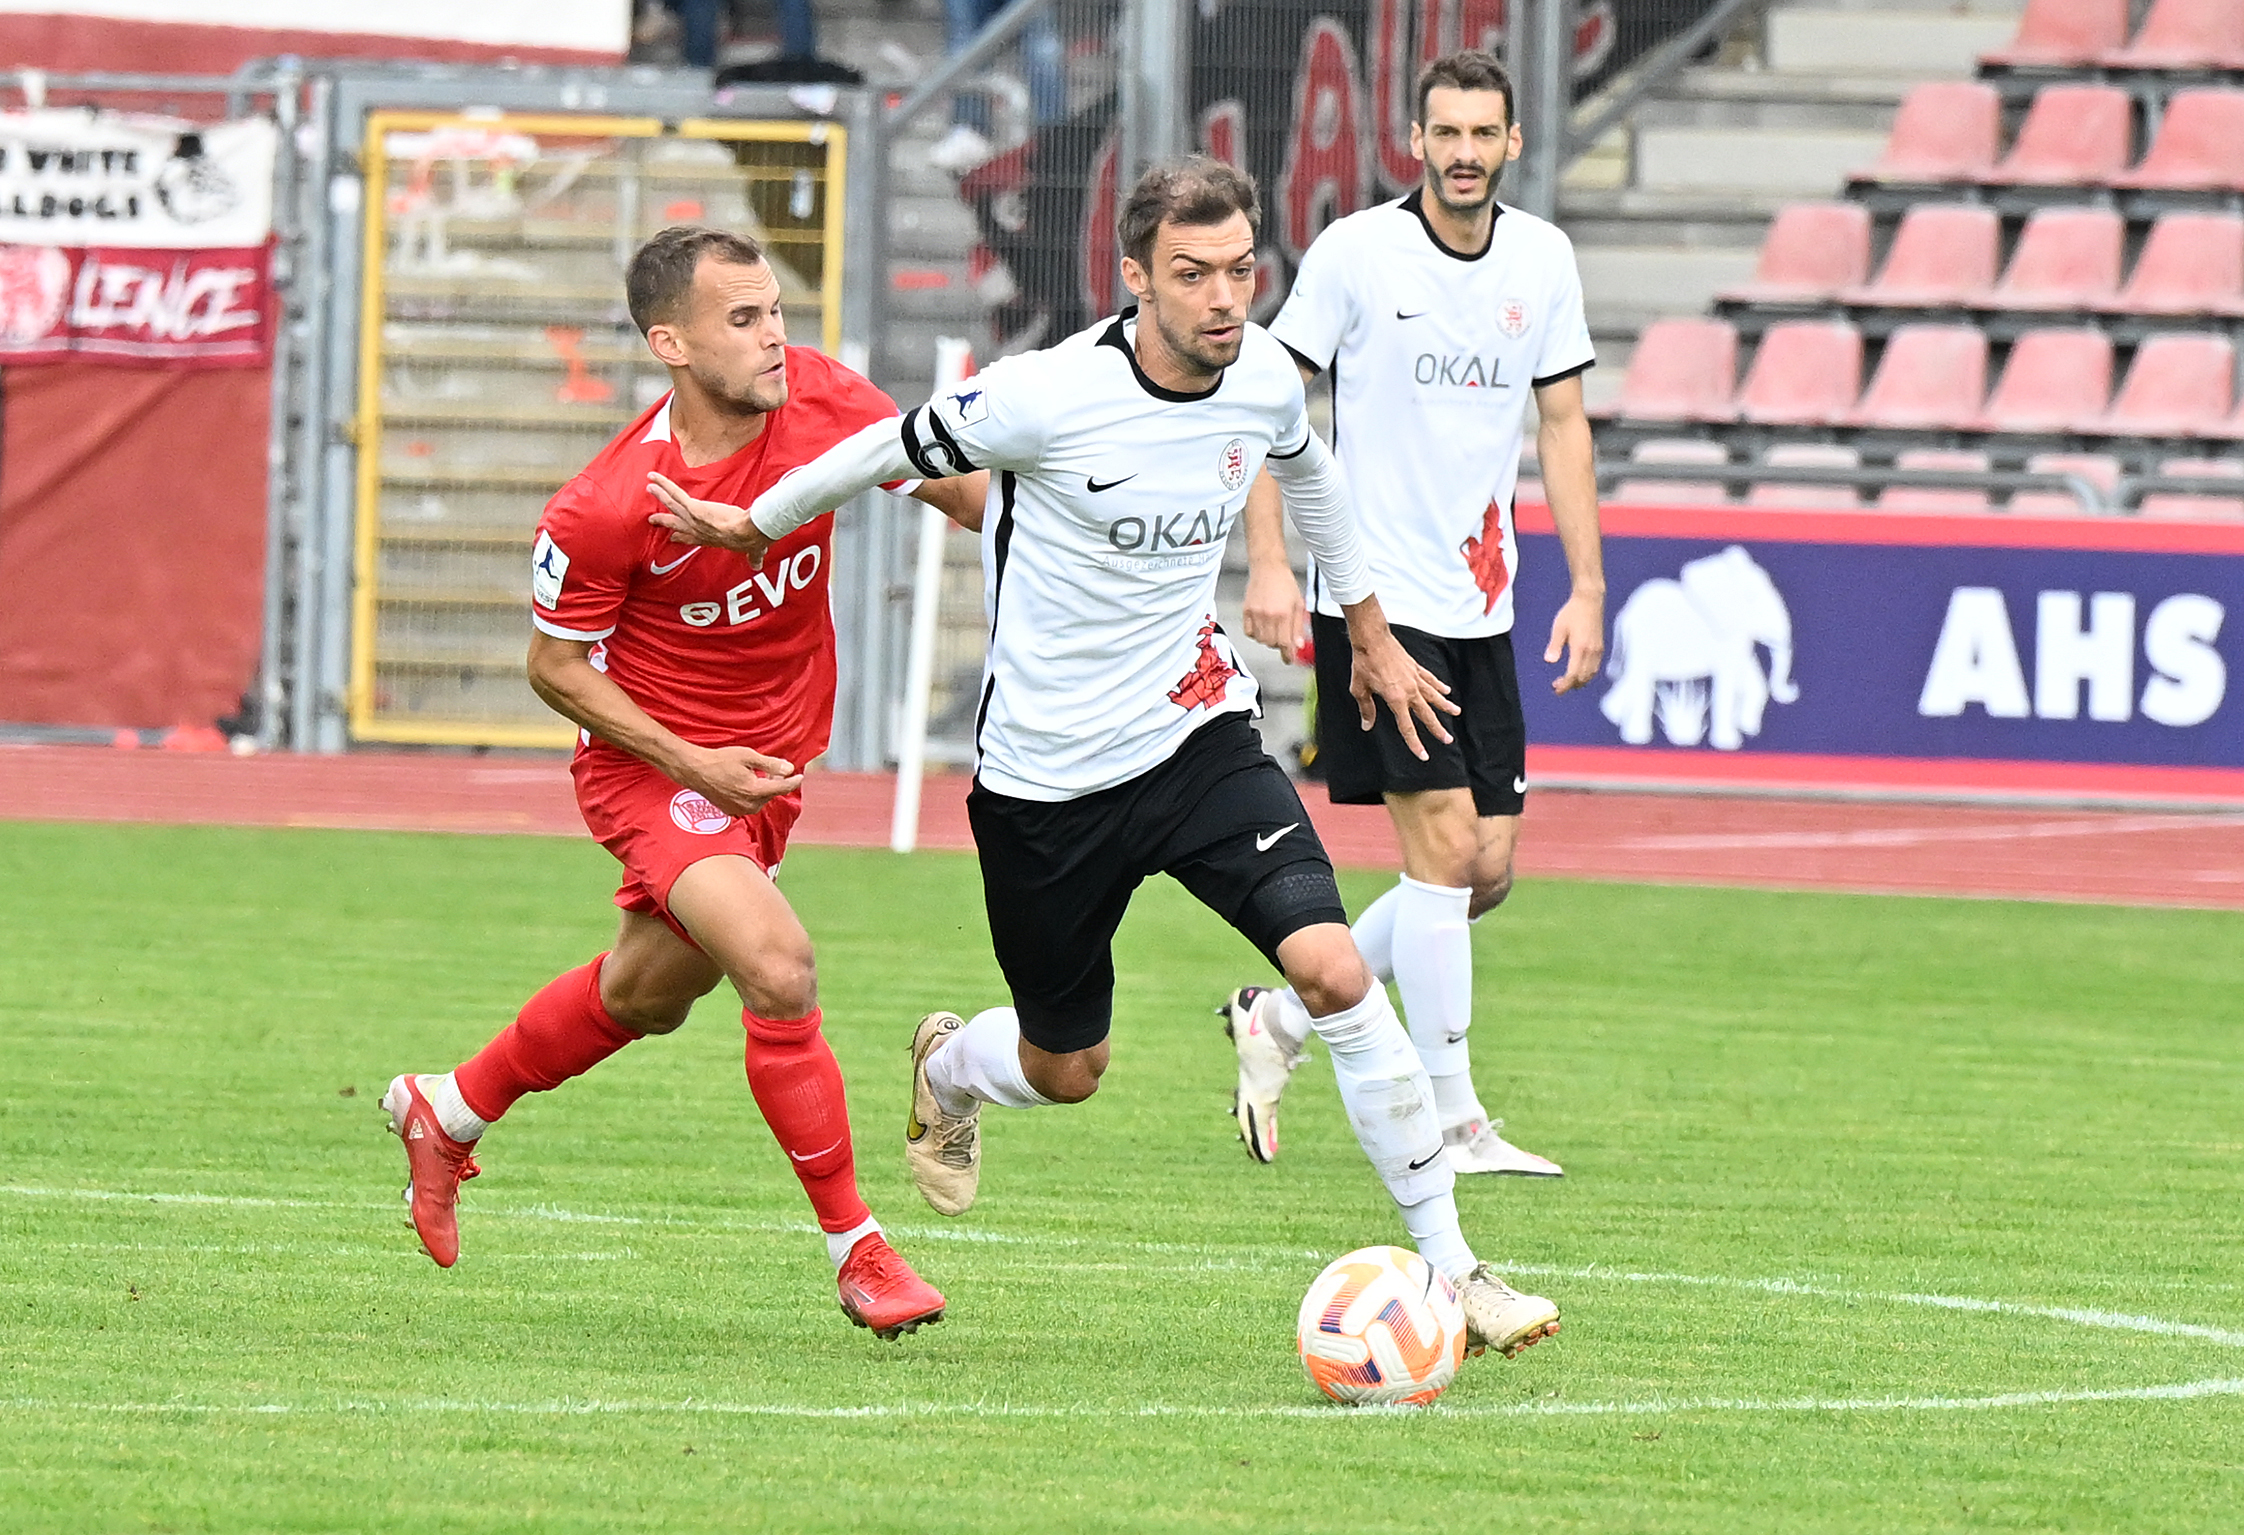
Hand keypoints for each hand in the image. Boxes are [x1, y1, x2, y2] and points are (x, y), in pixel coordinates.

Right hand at [647, 471, 772, 568]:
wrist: (747, 533)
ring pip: (671, 504)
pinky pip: (675, 494)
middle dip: (663, 521)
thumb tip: (757, 564)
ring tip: (649, 487)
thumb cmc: (750, 541)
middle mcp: (696, 530)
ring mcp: (691, 519)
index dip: (681, 537)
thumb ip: (753, 556)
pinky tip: (653, 477)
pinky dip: (663, 484)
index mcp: (708, 540)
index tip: (674, 537)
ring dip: (660, 495)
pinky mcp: (692, 507)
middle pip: (675, 524)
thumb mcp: (751, 550)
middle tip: (652, 519)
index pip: (691, 539)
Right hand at [683, 745, 803, 817]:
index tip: (800, 776)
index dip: (793, 781)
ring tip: (758, 775)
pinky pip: (749, 804)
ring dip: (763, 789)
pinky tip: (745, 783)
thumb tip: (790, 769)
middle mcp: (748, 805)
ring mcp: (738, 810)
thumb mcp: (748, 756)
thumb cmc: (721, 760)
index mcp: (754, 791)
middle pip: (770, 794)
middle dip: (775, 783)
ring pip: (760, 800)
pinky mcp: (730, 811)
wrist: (695, 770)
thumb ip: (771, 764)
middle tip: (775, 770)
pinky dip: (752, 794)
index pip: (781, 788)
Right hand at [1242, 563, 1309, 663]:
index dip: (1288, 655)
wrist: (1268, 567)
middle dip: (1279, 644)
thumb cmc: (1285, 583)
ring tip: (1273, 628)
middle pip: (1272, 644)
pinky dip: (1255, 634)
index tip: (1289, 660)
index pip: (1286, 643)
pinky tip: (1262, 626)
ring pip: (1260, 640)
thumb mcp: (1298, 604)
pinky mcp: (1246, 611)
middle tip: (1282, 637)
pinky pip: (1249, 632)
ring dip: (1267, 639)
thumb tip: (1298, 645)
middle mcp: (1269, 615)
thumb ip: (1298, 627)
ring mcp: (1256, 614)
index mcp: (1284, 614)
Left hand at [1350, 632, 1458, 760]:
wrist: (1372, 639)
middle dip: (1437, 729)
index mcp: (1395, 699)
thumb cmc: (1364, 664)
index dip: (1415, 743)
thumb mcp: (1359, 689)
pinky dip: (1439, 686)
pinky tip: (1446, 691)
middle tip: (1448, 740)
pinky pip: (1430, 679)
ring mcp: (1414, 678)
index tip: (1423, 755)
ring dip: (1446, 706)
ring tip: (1456, 713)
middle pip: (1426, 714)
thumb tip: (1367, 725)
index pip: (1407, 727)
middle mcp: (1409, 690)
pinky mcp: (1415, 667)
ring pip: (1434, 696)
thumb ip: (1367, 709)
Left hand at [1545, 590, 1605, 693]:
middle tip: (1557, 686)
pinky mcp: (1600, 647)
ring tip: (1567, 682)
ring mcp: (1598, 650)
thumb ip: (1555, 645)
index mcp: (1580, 648)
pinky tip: (1579, 672)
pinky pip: (1595, 667)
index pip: (1573, 674)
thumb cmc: (1572, 612)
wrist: (1590, 600)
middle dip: (1570, 685)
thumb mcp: (1559, 627)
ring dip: (1579, 681)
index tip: (1556, 690)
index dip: (1565, 685)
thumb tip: (1549, 661)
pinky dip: (1587, 674)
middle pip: (1583, 677)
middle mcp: (1591, 652)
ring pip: (1591, 674)